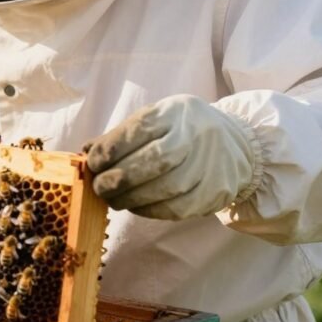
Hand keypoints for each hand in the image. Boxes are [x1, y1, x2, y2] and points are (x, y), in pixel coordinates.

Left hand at [82, 94, 256, 219]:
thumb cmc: (179, 130)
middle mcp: (197, 135)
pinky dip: (150, 210)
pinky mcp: (216, 191)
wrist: (236, 143)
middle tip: (100, 187)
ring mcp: (211, 164)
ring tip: (114, 200)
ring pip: (167, 187)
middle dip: (119, 178)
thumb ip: (120, 136)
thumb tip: (85, 154)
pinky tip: (136, 207)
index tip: (92, 164)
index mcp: (175, 112)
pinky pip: (178, 207)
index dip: (110, 150)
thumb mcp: (154, 120)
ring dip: (132, 198)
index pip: (139, 130)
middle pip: (155, 161)